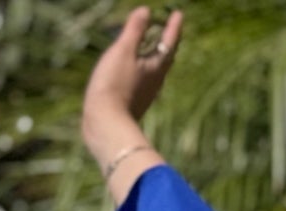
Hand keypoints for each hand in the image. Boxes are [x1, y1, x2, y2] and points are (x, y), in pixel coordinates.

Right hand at [82, 7, 181, 152]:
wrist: (106, 123)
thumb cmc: (115, 85)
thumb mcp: (124, 52)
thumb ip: (134, 31)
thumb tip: (146, 11)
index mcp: (156, 67)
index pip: (169, 42)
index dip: (173, 27)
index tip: (179, 14)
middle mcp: (155, 81)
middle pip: (166, 58)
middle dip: (169, 43)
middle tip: (172, 30)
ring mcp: (145, 93)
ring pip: (156, 70)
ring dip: (157, 56)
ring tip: (157, 48)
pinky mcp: (134, 101)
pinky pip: (144, 79)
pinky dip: (144, 68)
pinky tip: (138, 70)